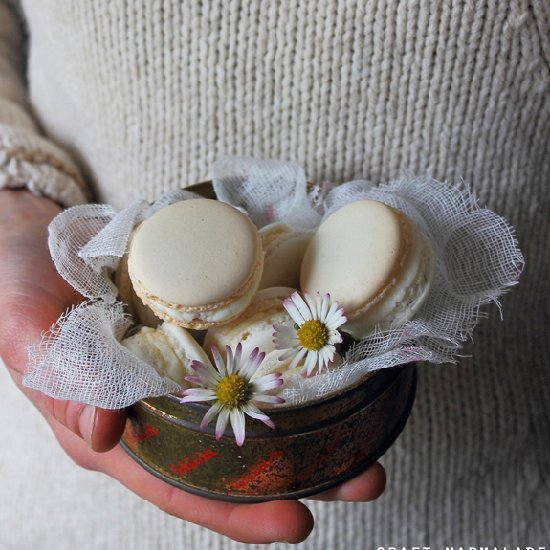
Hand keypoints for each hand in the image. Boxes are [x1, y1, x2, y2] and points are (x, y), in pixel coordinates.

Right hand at [0, 190, 385, 543]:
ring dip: (311, 425)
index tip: (296, 523)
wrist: (33, 238)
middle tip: (363, 477)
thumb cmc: (17, 284)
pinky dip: (285, 372)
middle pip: (229, 458)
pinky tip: (327, 373)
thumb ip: (57, 376)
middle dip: (298, 474)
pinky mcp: (196, 334)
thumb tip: (104, 431)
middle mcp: (153, 408)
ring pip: (249, 412)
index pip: (176, 484)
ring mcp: (180, 370)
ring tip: (370, 434)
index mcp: (109, 426)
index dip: (234, 510)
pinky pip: (244, 360)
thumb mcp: (22, 324)